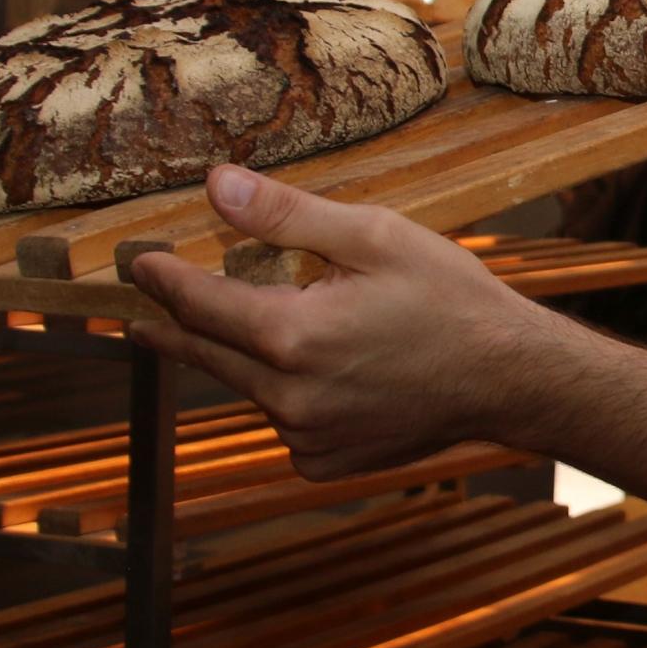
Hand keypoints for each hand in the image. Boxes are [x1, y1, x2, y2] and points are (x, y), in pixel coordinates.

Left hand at [126, 167, 584, 478]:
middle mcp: (288, 397)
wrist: (508, 378)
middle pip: (207, 353)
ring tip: (262, 325)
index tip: (137, 264)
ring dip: (243, 358)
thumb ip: (284, 215)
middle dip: (172, 326)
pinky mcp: (324, 461)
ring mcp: (305, 437)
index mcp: (291, 335)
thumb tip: (215, 185)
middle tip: (141, 310)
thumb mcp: (371, 235)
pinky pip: (283, 422)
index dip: (162, 280)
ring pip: (249, 389)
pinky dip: (286, 395)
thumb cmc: (448, 297)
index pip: (198, 303)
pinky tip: (325, 371)